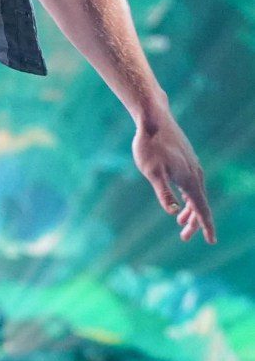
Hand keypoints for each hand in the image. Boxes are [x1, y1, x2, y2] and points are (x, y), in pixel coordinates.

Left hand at [132, 115, 215, 243]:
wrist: (153, 119)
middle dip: (194, 223)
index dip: (206, 226)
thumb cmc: (150, 146)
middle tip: (184, 237)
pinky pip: (192, 183)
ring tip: (180, 222)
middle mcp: (195, 174)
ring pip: (195, 193)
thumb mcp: (152, 172)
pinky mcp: (186, 159)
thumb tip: (172, 211)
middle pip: (199, 204)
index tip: (212, 241)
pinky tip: (181, 198)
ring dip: (190, 209)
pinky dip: (188, 196)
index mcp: (190, 180)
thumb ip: (163, 192)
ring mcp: (192, 165)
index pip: (201, 209)